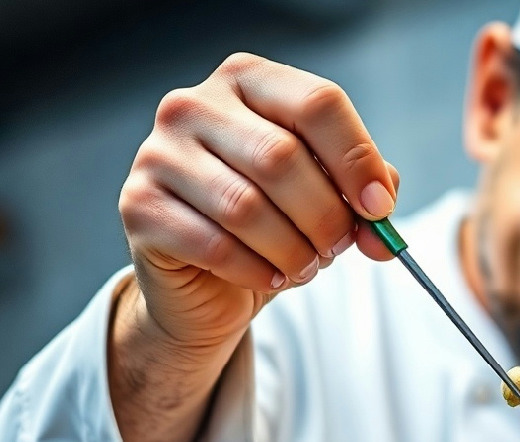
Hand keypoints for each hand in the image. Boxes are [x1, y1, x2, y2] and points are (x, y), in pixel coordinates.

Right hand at [118, 52, 400, 351]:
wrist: (207, 282)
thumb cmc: (273, 223)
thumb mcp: (326, 195)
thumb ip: (363, 193)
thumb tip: (380, 218)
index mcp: (248, 81)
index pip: (317, 102)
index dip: (357, 159)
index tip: (379, 208)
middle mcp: (194, 105)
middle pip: (282, 157)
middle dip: (324, 215)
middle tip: (337, 246)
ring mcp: (158, 153)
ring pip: (246, 207)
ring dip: (292, 250)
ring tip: (304, 266)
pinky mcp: (139, 206)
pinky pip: (214, 245)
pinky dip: (255, 272)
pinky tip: (268, 278)